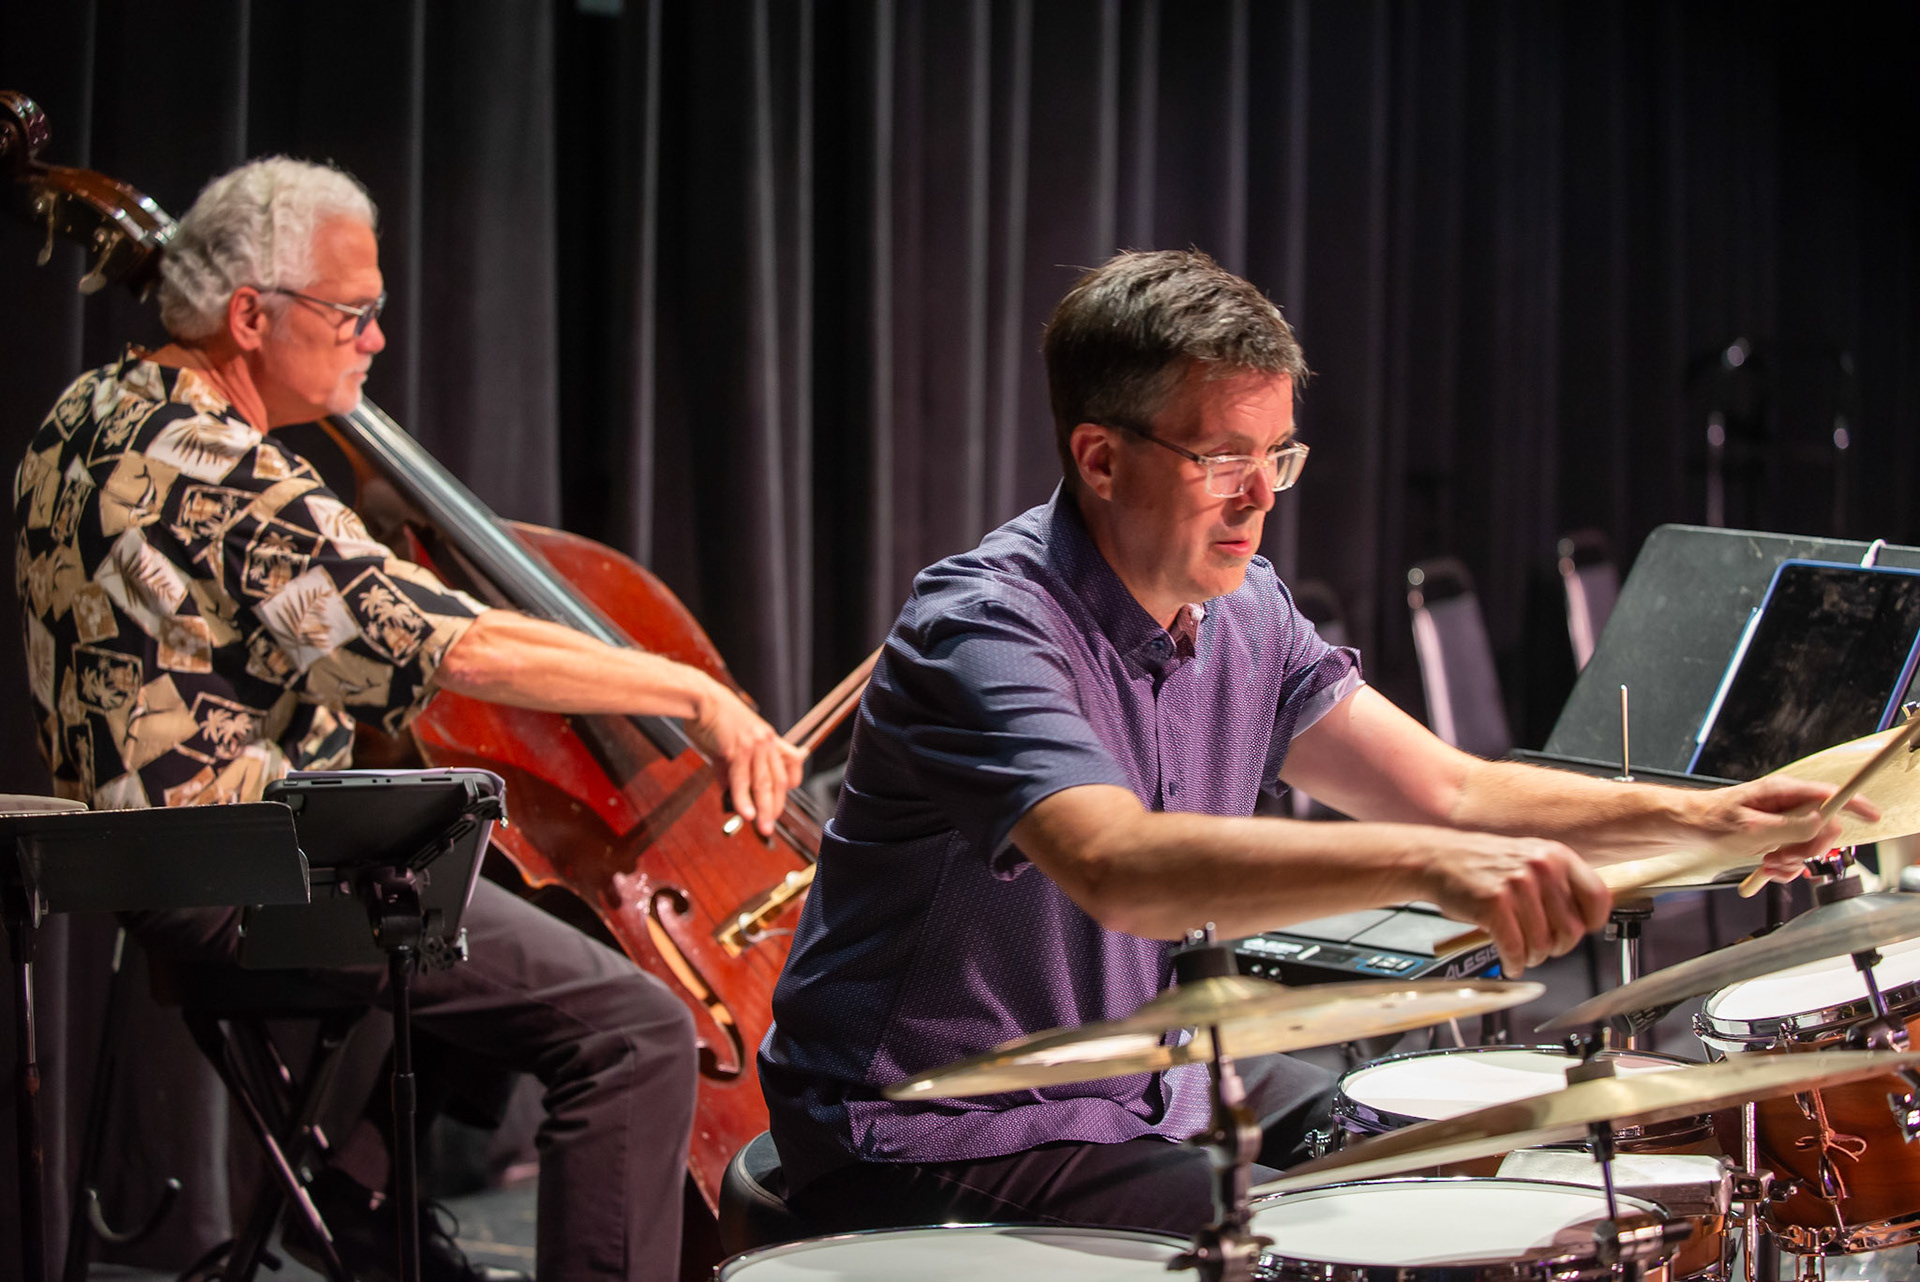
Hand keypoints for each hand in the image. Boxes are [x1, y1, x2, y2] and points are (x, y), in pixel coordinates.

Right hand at [687, 681, 807, 836]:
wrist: (700, 699)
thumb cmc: (711, 718)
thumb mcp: (727, 743)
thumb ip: (729, 768)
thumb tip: (728, 790)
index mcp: (767, 739)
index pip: (789, 766)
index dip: (787, 787)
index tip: (778, 803)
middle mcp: (765, 742)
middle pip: (778, 781)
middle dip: (775, 806)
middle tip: (770, 825)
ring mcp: (753, 746)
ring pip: (763, 784)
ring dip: (764, 809)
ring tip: (763, 827)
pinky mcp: (737, 750)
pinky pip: (742, 780)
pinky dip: (744, 799)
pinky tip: (746, 814)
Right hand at [1416, 837, 1611, 976]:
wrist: (1437, 859)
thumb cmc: (1482, 864)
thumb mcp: (1528, 859)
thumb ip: (1557, 883)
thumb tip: (1583, 919)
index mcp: (1556, 855)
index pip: (1598, 898)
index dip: (1591, 923)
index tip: (1579, 930)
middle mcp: (1541, 868)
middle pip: (1572, 930)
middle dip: (1558, 948)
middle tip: (1544, 947)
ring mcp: (1517, 885)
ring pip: (1543, 944)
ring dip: (1533, 958)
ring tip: (1521, 954)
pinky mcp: (1494, 904)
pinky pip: (1515, 949)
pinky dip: (1514, 963)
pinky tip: (1509, 962)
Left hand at [1689, 775, 1881, 884]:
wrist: (1685, 831)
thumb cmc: (1710, 822)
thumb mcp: (1753, 829)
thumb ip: (1792, 827)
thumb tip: (1823, 823)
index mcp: (1783, 792)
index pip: (1830, 794)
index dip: (1854, 804)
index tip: (1872, 817)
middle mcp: (1785, 805)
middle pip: (1824, 828)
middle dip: (1810, 848)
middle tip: (1785, 856)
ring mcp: (1780, 823)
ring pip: (1808, 846)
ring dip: (1794, 861)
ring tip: (1769, 863)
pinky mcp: (1774, 838)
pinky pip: (1794, 856)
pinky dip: (1785, 867)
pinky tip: (1768, 869)